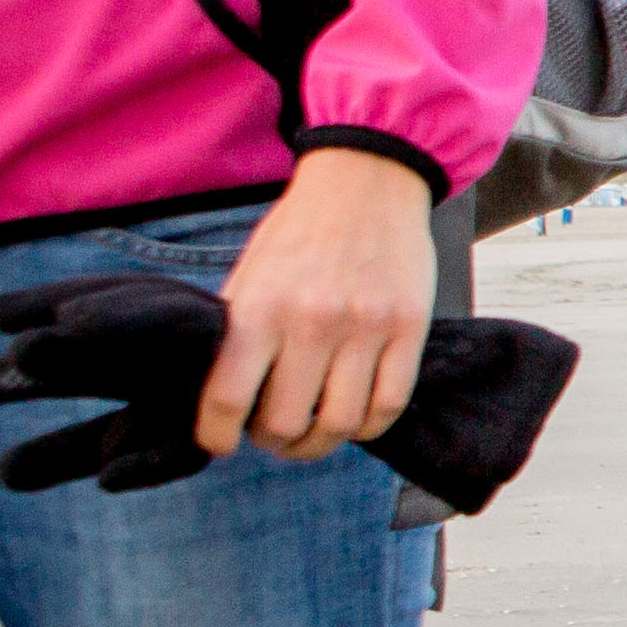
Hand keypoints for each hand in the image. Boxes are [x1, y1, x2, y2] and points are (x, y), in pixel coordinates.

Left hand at [203, 146, 438, 461]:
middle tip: (272, 436)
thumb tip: (226, 395)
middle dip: (274, 442)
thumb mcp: (250, 274)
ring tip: (313, 434)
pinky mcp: (410, 328)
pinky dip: (369, 426)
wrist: (366, 182)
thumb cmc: (300, 231)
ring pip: (342, 423)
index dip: (216, 436)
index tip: (218, 444)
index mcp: (261, 307)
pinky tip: (355, 417)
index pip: (229, 399)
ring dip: (321, 442)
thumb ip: (239, 332)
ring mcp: (367, 327)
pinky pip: (390, 404)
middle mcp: (313, 321)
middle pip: (288, 422)